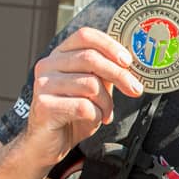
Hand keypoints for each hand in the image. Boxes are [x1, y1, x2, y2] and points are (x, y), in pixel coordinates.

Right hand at [22, 27, 144, 160]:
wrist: (49, 143)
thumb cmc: (74, 113)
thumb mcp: (94, 88)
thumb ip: (106, 72)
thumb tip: (131, 62)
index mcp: (60, 55)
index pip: (85, 36)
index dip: (110, 45)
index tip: (128, 61)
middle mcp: (47, 64)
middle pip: (91, 58)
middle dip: (120, 75)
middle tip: (136, 90)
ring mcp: (42, 84)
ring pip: (91, 84)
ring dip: (107, 102)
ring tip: (105, 112)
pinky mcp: (44, 105)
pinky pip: (84, 106)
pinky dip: (97, 115)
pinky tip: (94, 120)